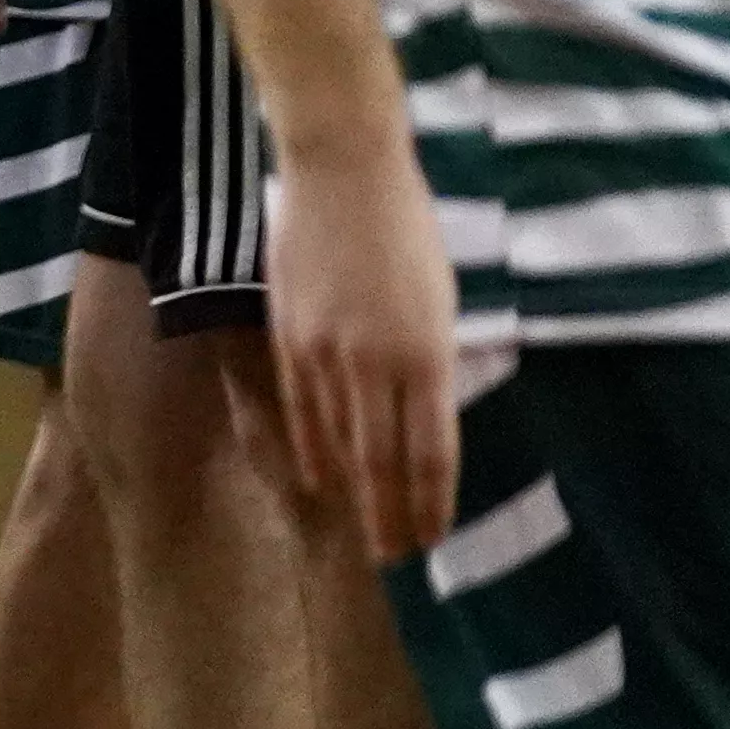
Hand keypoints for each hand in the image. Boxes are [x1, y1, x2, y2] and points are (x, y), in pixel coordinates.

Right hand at [266, 140, 465, 552]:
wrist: (343, 173)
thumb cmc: (409, 230)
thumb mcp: (442, 301)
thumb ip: (431, 363)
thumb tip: (422, 416)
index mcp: (427, 354)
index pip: (429, 453)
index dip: (430, 503)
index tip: (432, 538)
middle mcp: (374, 363)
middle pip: (382, 461)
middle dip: (390, 514)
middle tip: (394, 555)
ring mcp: (324, 353)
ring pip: (338, 441)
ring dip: (353, 490)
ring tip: (362, 528)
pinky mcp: (287, 337)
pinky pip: (299, 409)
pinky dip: (311, 449)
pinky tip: (318, 475)